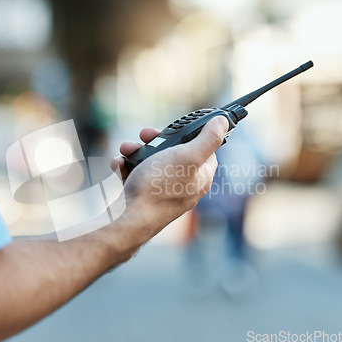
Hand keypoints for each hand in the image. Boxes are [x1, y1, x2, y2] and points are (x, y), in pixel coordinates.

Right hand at [111, 116, 228, 241]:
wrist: (128, 218)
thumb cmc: (158, 188)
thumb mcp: (188, 156)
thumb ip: (208, 138)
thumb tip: (223, 123)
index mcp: (200, 177)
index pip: (206, 150)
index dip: (192, 135)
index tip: (178, 128)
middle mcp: (184, 186)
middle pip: (174, 154)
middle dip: (156, 141)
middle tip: (145, 135)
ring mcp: (162, 192)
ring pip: (152, 163)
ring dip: (136, 152)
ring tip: (126, 150)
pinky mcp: (143, 197)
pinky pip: (136, 175)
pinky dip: (127, 167)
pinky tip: (119, 165)